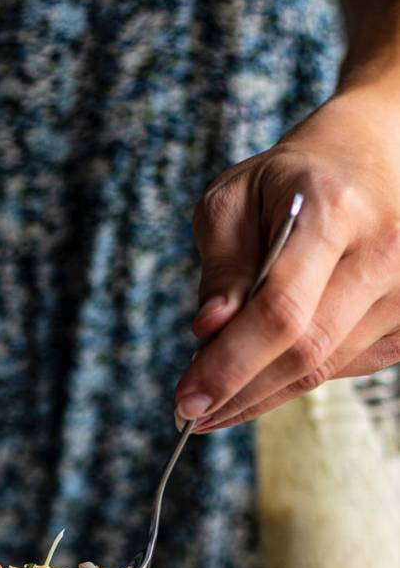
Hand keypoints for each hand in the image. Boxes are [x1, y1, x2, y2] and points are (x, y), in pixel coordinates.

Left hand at [175, 88, 399, 431]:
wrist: (366, 160)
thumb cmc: (289, 181)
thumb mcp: (234, 200)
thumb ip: (222, 267)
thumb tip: (209, 331)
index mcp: (334, 210)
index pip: (282, 310)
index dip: (231, 364)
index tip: (187, 399)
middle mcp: (384, 250)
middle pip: (306, 351)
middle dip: (240, 390)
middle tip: (192, 407)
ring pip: (324, 369)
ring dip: (263, 391)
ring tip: (218, 391)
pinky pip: (344, 368)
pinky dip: (296, 378)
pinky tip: (263, 372)